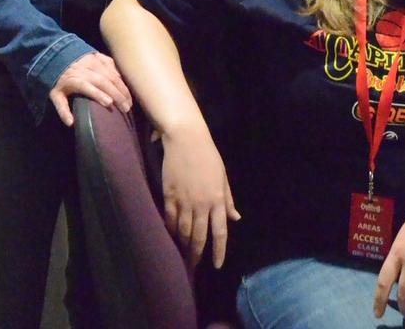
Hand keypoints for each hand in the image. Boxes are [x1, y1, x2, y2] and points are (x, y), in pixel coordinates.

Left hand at [49, 51, 131, 126]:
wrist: (58, 54)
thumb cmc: (59, 79)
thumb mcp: (55, 95)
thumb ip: (62, 109)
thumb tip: (71, 123)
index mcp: (76, 79)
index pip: (89, 87)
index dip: (99, 94)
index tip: (109, 104)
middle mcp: (87, 70)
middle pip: (105, 82)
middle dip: (117, 95)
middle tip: (126, 108)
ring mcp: (95, 62)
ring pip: (112, 75)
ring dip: (122, 88)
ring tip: (129, 100)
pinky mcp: (100, 57)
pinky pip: (113, 66)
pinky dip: (120, 76)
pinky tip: (126, 86)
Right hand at [161, 128, 240, 269]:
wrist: (186, 139)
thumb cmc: (208, 155)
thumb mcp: (223, 176)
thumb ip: (228, 199)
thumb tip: (235, 218)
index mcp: (218, 199)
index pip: (220, 232)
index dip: (219, 251)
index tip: (217, 265)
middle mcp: (201, 204)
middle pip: (199, 236)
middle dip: (197, 254)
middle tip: (194, 265)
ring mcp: (184, 201)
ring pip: (183, 231)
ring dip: (183, 245)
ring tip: (183, 254)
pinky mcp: (169, 196)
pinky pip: (170, 219)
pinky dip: (171, 230)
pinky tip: (171, 236)